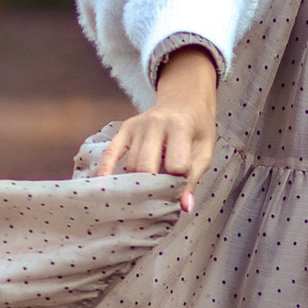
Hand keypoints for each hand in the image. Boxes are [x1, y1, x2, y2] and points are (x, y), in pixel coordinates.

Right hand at [96, 45, 217, 207]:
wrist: (185, 101)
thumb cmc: (196, 129)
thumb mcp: (204, 151)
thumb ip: (194, 178)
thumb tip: (185, 206)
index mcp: (179, 127)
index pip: (175, 165)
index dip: (179, 181)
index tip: (180, 187)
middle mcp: (155, 124)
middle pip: (146, 167)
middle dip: (152, 187)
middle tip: (157, 200)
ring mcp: (137, 126)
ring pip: (131, 165)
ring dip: (137, 182)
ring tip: (145, 193)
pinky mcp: (125, 129)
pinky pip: (111, 151)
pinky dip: (106, 168)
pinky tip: (103, 183)